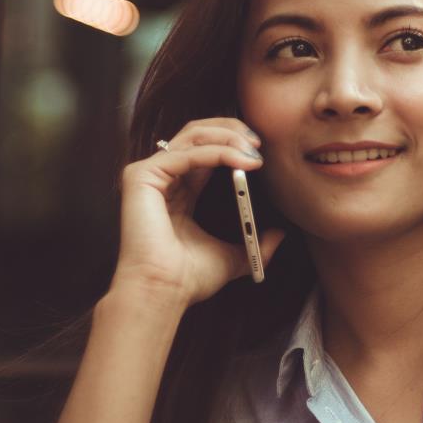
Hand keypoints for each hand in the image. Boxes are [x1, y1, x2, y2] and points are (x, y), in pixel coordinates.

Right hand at [112, 117, 286, 305]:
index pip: (206, 150)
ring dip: (228, 138)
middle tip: (259, 142)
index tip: (261, 150)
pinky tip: (240, 161)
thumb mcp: (233, 256)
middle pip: (197, 133)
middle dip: (231, 131)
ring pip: (192, 136)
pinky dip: (217, 152)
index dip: (233, 143)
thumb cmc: (188, 278)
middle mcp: (163, 177)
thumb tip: (280, 234)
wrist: (164, 291)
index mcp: (180, 190)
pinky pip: (186, 153)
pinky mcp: (141, 176)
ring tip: (254, 151)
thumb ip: (254, 243)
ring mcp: (149, 174)